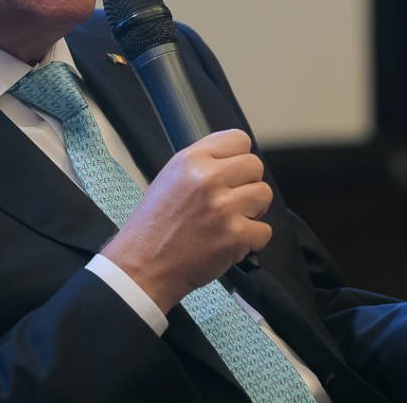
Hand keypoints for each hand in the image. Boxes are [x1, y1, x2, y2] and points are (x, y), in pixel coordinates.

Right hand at [100, 129, 271, 311]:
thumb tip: (233, 161)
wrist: (142, 267)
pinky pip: (264, 231)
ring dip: (252, 211)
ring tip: (230, 222)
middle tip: (230, 202)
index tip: (233, 174)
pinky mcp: (235, 235)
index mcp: (191, 160)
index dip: (238, 158)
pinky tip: (230, 243)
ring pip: (264, 195)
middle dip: (247, 185)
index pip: (239, 140)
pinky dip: (251, 241)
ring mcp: (223, 207)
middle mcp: (208, 178)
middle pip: (255, 166)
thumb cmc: (152, 228)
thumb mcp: (169, 179)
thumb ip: (202, 164)